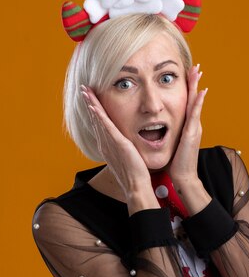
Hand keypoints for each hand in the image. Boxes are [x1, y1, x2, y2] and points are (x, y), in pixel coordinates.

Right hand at [81, 85, 155, 209]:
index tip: (90, 98)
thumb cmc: (135, 174)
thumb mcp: (128, 157)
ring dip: (92, 105)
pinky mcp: (118, 145)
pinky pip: (107, 127)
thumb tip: (128, 143)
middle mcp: (105, 144)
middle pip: (95, 119)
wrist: (136, 187)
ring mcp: (110, 144)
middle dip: (89, 103)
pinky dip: (100, 116)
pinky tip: (94, 106)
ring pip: (98, 120)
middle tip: (83, 89)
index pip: (99, 124)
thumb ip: (125, 148)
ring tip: (86, 91)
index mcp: (108, 146)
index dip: (94, 111)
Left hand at [167, 64, 207, 183]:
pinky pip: (195, 114)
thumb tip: (159, 130)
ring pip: (196, 102)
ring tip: (198, 72)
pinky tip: (201, 91)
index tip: (187, 75)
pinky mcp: (192, 133)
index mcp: (187, 126)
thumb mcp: (172, 145)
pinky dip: (198, 102)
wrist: (183, 177)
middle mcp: (193, 124)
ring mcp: (194, 128)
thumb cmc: (176, 163)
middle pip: (193, 98)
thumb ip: (170, 135)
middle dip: (194, 82)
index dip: (188, 89)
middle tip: (196, 66)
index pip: (187, 103)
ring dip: (197, 86)